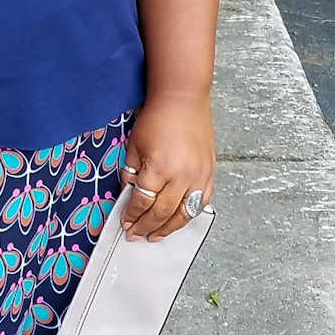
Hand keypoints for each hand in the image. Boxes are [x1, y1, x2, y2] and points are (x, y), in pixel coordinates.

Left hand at [118, 89, 214, 239]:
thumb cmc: (157, 118)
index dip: (132, 215)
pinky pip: (201, 203)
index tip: (125, 222)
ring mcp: (198, 176)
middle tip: (136, 235)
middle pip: (162, 212)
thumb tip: (129, 196)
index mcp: (159, 168)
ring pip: (184, 213)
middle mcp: (181, 176)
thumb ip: (130, 174)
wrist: (182, 99)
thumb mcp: (134, 146)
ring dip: (168, 228)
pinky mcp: (209, 173)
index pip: (142, 201)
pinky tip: (179, 220)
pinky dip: (189, 215)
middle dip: (146, 226)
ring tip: (156, 236)